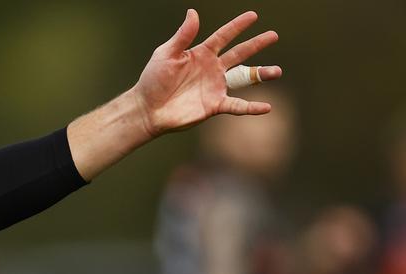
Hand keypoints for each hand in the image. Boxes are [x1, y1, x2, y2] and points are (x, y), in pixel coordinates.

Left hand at [133, 9, 281, 136]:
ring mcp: (215, 87)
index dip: (237, 26)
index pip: (224, 36)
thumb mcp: (166, 54)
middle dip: (256, 44)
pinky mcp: (214, 105)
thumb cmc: (153, 80)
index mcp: (201, 53)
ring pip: (243, 78)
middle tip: (274, 35)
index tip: (253, 15)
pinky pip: (237, 106)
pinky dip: (251, 107)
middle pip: (239, 53)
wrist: (147, 109)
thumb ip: (182, 36)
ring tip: (277, 71)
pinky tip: (266, 107)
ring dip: (261, 74)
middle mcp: (212, 68)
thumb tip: (193, 12)